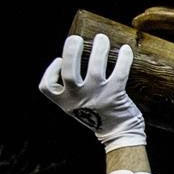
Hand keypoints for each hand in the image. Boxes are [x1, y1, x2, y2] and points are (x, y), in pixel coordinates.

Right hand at [39, 33, 146, 150]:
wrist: (119, 135)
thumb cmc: (98, 116)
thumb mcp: (78, 106)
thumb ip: (73, 90)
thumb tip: (73, 60)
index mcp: (66, 102)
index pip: (47, 86)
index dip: (50, 71)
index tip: (59, 61)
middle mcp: (78, 98)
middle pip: (68, 71)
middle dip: (71, 50)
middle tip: (76, 38)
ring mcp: (97, 96)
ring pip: (94, 67)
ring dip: (99, 48)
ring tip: (101, 38)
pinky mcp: (115, 94)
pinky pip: (120, 71)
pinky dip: (124, 58)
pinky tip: (126, 49)